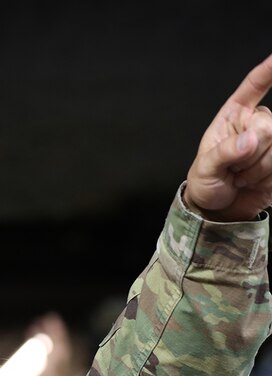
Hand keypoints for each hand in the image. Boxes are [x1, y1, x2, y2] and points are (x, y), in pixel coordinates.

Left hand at [185, 52, 271, 220]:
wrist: (219, 208)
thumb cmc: (207, 182)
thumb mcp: (206, 169)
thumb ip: (225, 153)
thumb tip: (249, 140)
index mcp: (234, 115)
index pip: (253, 86)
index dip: (267, 70)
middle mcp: (256, 123)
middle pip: (270, 127)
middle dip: (250, 154)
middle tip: (233, 168)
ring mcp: (271, 141)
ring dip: (258, 170)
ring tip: (240, 176)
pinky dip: (268, 177)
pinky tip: (255, 181)